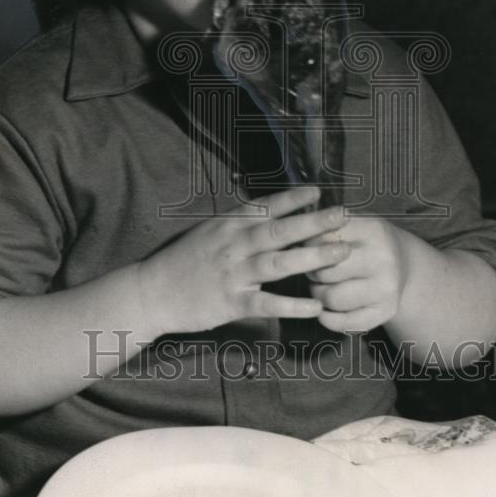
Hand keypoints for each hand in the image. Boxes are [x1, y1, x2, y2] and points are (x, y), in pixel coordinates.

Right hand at [137, 187, 352, 334]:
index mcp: (228, 225)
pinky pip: (267, 302)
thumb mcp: (208, 233)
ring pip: (278, 262)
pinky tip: (315, 306)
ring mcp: (233, 273)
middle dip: (313, 221)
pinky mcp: (231, 302)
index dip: (293, 198)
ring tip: (342, 253)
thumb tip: (270, 213)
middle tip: (343, 215)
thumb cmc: (183, 261)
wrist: (152, 291)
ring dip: (312, 256)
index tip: (318, 190)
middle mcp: (233, 244)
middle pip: (278, 230)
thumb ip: (238, 224)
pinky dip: (292, 304)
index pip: (264, 206)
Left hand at [304, 211, 409, 332]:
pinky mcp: (387, 310)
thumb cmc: (363, 241)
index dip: (309, 246)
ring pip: (332, 298)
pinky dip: (328, 319)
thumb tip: (297, 249)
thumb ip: (324, 230)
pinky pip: (345, 323)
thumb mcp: (350, 225)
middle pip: (324, 271)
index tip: (308, 246)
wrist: (402, 261)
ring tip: (321, 286)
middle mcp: (382, 258)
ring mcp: (386, 286)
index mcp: (371, 229)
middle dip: (312, 272)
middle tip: (314, 269)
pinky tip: (325, 309)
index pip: (323, 240)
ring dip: (318, 294)